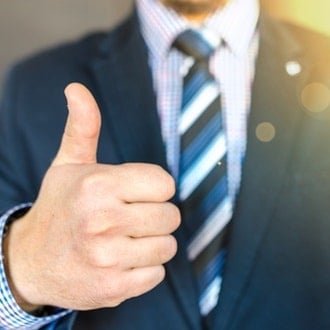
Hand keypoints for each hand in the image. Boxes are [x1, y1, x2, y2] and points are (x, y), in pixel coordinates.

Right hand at [4, 83, 179, 310]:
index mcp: (98, 185)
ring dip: (151, 242)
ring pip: (167, 245)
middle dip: (155, 215)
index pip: (165, 183)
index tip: (136, 192)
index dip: (154, 188)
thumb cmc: (60, 207)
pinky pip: (157, 274)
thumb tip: (76, 88)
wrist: (33, 261)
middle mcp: (103, 221)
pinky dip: (145, 268)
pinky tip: (121, 261)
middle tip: (129, 217)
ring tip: (124, 239)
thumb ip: (82, 127)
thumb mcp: (68, 164)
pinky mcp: (114, 288)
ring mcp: (108, 258)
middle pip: (171, 215)